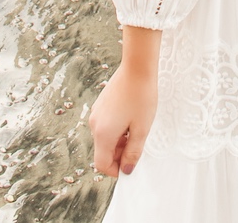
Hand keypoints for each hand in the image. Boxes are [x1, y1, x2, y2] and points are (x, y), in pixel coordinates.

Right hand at [89, 60, 157, 178]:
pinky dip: (117, 128)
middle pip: (103, 151)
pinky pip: (106, 124)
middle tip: (138, 144)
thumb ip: (133, 152)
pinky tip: (131, 117)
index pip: (102, 164)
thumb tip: (127, 169)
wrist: (137, 66)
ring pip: (105, 137)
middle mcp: (95, 124)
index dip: (116, 170)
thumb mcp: (141, 128)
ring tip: (137, 128)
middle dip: (119, 154)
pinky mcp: (101, 104)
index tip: (131, 165)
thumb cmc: (141, 96)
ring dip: (119, 140)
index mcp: (103, 133)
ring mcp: (96, 112)